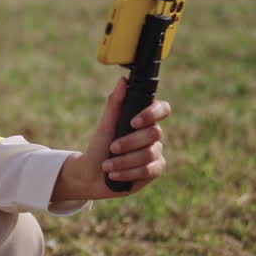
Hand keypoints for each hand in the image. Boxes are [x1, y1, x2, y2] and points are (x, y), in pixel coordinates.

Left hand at [51, 77, 170, 202]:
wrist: (92, 174)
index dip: (152, 114)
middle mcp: (153, 134)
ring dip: (124, 161)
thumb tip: (123, 80)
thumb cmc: (99, 146)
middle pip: (153, 133)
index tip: (133, 122)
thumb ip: (115, 103)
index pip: (162, 109)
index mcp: (143, 119)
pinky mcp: (155, 170)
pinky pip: (148, 170)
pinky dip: (128, 172)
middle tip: (112, 147)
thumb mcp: (105, 124)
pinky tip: (115, 175)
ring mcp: (156, 152)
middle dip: (130, 142)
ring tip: (107, 166)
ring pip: (149, 154)